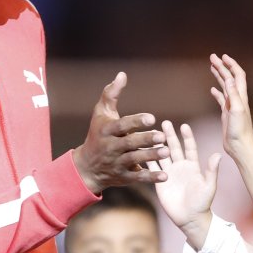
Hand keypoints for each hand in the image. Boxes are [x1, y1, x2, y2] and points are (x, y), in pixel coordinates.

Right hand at [73, 72, 167, 194]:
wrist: (86, 166)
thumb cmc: (97, 133)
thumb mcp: (101, 113)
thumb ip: (111, 94)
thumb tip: (122, 74)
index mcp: (107, 130)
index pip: (122, 125)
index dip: (136, 122)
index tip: (151, 118)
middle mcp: (111, 147)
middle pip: (129, 143)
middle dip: (145, 140)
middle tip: (162, 136)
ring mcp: (116, 163)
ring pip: (134, 160)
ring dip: (150, 157)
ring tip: (166, 152)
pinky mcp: (123, 177)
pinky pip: (137, 178)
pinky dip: (151, 178)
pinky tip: (165, 175)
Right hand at [153, 121, 219, 249]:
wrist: (190, 219)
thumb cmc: (203, 203)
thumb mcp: (209, 186)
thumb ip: (212, 171)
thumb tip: (218, 155)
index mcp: (193, 166)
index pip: (190, 148)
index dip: (187, 137)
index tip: (184, 125)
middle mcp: (180, 167)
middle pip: (174, 148)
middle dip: (170, 135)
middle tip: (164, 122)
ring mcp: (169, 174)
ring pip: (162, 156)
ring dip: (157, 145)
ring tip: (150, 133)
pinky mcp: (159, 181)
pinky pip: (152, 169)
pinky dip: (147, 160)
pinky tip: (141, 150)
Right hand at [209, 54, 252, 158]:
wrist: (240, 146)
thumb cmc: (240, 130)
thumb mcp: (236, 110)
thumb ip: (233, 94)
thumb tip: (230, 78)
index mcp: (241, 96)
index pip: (238, 75)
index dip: (231, 64)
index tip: (223, 56)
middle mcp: (237, 98)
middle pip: (230, 78)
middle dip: (222, 66)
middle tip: (212, 57)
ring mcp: (232, 105)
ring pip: (225, 86)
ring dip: (219, 76)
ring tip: (212, 67)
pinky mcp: (227, 113)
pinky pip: (221, 99)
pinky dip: (217, 92)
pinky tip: (212, 89)